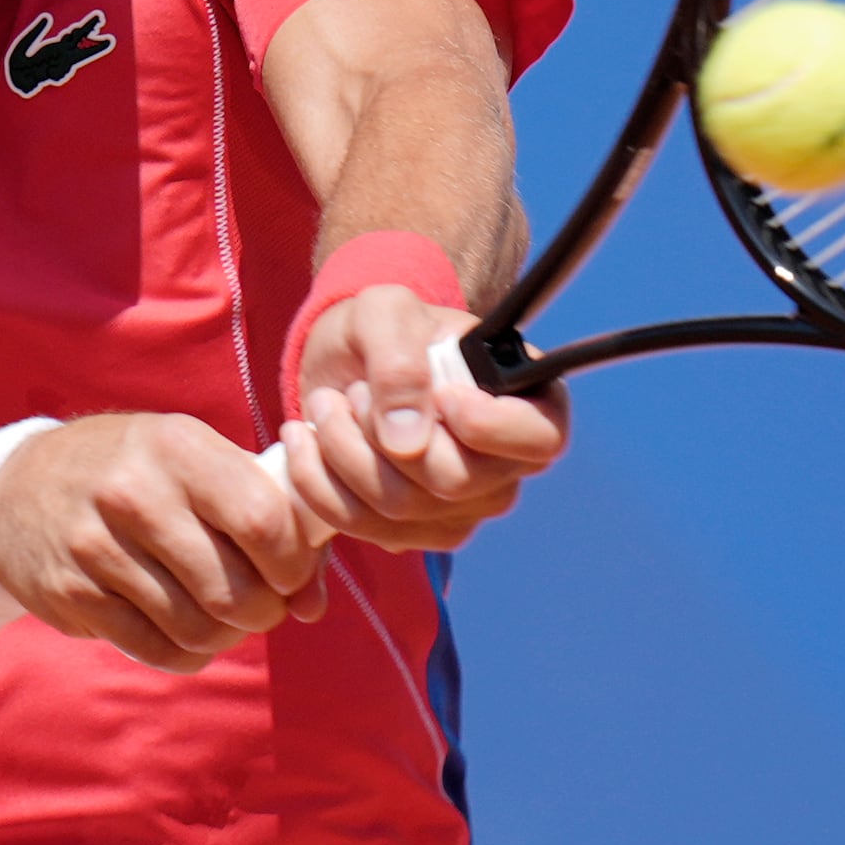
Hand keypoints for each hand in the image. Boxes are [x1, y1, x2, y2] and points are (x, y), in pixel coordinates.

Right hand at [0, 413, 329, 673]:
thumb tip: (316, 604)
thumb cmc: (137, 472)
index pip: (263, 520)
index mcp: (179, 447)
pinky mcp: (74, 594)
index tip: (291, 573)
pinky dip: (188, 654)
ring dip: (225, 636)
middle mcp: (136, 493)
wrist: (22, 487)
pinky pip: (157, 650)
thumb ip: (266, 517)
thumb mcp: (195, 462)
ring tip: (225, 617)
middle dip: (264, 611)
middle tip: (262, 605)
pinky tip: (187, 631)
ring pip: (197, 627)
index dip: (293, 563)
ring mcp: (98, 547)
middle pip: (234, 588)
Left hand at [279, 285, 570, 552]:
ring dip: (342, 452)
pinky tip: (305, 441)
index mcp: (528, 402)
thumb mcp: (387, 313)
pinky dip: (318, 482)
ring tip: (326, 405)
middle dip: (383, 432)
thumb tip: (407, 443)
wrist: (346, 362)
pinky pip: (361, 525)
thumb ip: (400, 361)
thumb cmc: (384, 328)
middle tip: (354, 390)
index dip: (490, 426)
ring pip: (399, 508)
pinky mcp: (411, 532)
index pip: (540, 439)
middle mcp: (505, 466)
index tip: (442, 396)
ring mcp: (461, 508)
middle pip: (454, 481)